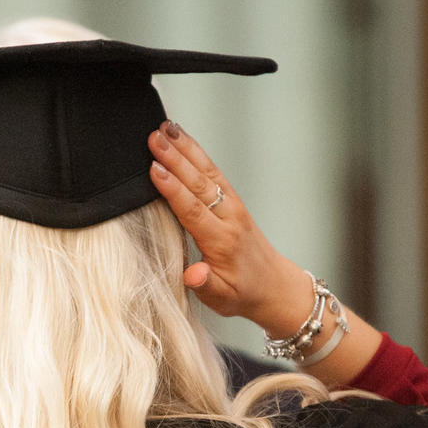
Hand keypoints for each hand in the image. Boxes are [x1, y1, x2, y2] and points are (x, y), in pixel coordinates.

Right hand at [147, 120, 311, 333]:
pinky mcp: (231, 199)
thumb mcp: (222, 299)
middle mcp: (229, 217)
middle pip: (199, 183)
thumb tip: (193, 274)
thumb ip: (206, 285)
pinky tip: (181, 138)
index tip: (154, 169)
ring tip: (164, 128)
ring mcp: (232, 205)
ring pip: (206, 171)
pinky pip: (212, 171)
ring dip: (185, 148)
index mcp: (222, 241)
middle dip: (176, 158)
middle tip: (154, 138)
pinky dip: (196, 152)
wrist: (273, 285)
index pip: (194, 210)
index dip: (173, 189)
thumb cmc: (242, 293)